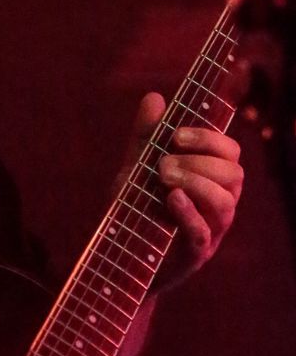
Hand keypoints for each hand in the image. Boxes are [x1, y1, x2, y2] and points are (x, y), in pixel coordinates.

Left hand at [118, 92, 243, 288]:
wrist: (120, 257)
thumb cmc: (136, 208)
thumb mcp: (136, 168)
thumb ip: (146, 136)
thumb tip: (155, 97)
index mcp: (212, 180)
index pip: (231, 152)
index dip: (209, 139)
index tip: (176, 136)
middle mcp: (218, 205)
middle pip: (234, 175)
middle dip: (199, 162)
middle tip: (162, 164)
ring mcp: (210, 232)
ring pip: (226, 203)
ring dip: (196, 184)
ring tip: (163, 178)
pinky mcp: (194, 255)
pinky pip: (204, 233)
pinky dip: (189, 213)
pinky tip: (170, 199)